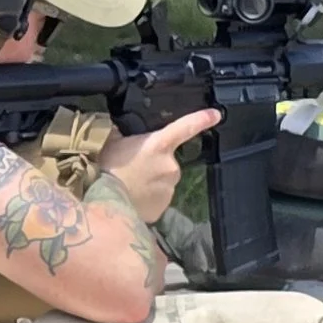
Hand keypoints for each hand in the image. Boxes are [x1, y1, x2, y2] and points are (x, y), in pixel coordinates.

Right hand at [99, 105, 218, 223]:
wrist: (106, 202)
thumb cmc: (107, 168)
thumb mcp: (112, 142)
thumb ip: (124, 134)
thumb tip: (122, 130)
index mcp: (159, 145)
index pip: (186, 127)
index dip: (202, 119)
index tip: (216, 114)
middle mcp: (170, 166)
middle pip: (167, 162)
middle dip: (154, 165)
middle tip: (133, 169)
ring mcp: (169, 188)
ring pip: (163, 182)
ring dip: (151, 182)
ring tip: (130, 185)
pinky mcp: (163, 207)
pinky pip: (158, 199)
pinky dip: (149, 199)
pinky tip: (133, 198)